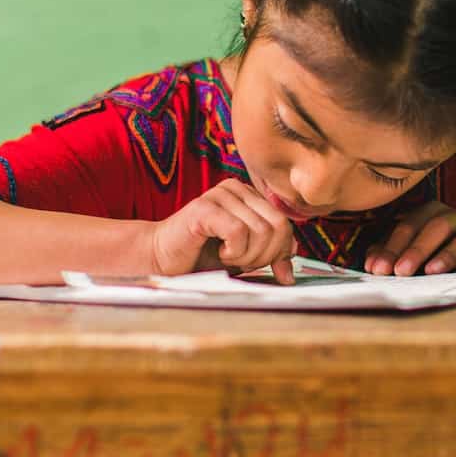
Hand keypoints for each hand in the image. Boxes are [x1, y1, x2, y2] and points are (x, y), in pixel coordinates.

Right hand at [149, 180, 296, 283]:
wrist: (162, 260)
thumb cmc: (203, 257)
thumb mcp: (246, 256)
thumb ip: (270, 253)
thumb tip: (293, 258)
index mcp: (249, 195)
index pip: (284, 223)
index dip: (280, 252)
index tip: (265, 268)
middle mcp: (236, 188)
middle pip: (278, 226)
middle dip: (264, 256)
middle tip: (240, 262)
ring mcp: (219, 195)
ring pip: (261, 231)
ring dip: (246, 256)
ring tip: (225, 256)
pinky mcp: (204, 207)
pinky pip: (239, 232)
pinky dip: (233, 252)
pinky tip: (217, 252)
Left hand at [363, 201, 455, 276]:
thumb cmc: (433, 257)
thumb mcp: (409, 254)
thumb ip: (389, 255)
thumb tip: (372, 265)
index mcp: (430, 213)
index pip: (409, 226)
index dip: (392, 247)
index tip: (378, 268)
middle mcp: (455, 216)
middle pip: (436, 227)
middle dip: (416, 250)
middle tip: (400, 272)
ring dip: (448, 254)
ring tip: (431, 272)